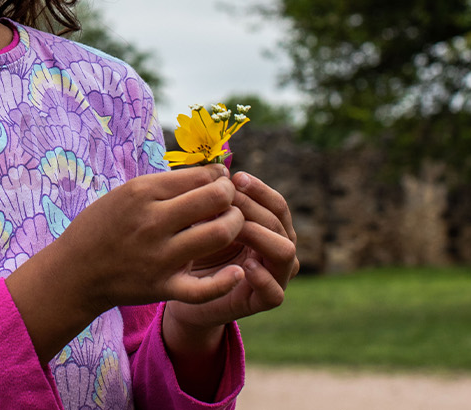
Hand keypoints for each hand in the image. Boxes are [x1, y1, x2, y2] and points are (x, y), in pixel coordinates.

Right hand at [6, 164, 245, 361]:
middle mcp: (153, 222)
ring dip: (234, 225)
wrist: (75, 271)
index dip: (219, 176)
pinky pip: (204, 288)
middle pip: (215, 200)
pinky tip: (237, 271)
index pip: (201, 176)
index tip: (220, 181)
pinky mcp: (162, 287)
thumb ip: (167, 184)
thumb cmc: (104, 225)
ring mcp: (159, 257)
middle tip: (228, 200)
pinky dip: (225, 281)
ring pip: (219, 234)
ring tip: (228, 224)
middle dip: (231, 195)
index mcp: (143, 193)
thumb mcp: (127, 193)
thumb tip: (213, 173)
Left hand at [165, 171, 299, 331]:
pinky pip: (275, 293)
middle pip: (279, 223)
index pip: (276, 204)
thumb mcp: (205, 221)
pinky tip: (244, 267)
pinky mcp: (265, 302)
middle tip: (226, 200)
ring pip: (286, 252)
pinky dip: (262, 278)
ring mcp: (277, 277)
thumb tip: (217, 169)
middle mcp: (280, 250)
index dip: (259, 190)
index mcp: (271, 228)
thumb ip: (215, 201)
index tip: (234, 178)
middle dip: (253, 208)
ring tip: (233, 229)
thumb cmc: (196, 250)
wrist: (185, 291)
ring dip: (259, 236)